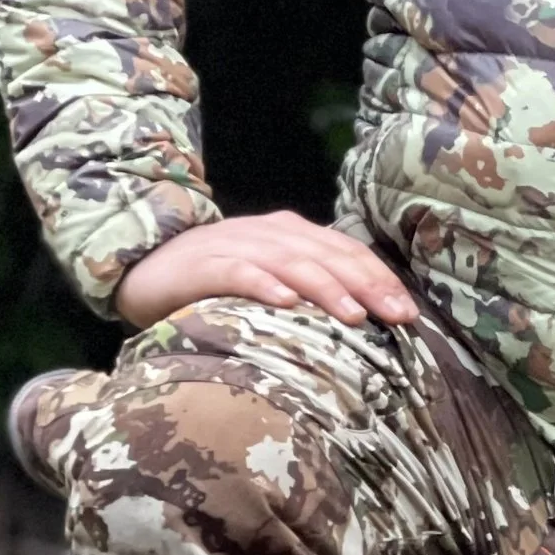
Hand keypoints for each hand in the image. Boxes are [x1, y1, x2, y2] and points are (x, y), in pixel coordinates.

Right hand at [113, 213, 420, 332]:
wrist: (144, 265)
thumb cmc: (215, 282)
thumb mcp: (270, 278)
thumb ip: (309, 287)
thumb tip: (365, 321)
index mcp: (290, 234)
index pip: (346, 251)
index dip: (380, 278)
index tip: (410, 313)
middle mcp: (268, 234)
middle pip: (327, 255)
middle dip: (367, 285)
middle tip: (397, 317)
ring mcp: (235, 246)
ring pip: (290, 262)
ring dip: (325, 287)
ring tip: (353, 315)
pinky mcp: (202, 264)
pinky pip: (238, 272)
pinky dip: (263, 285)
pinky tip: (286, 303)